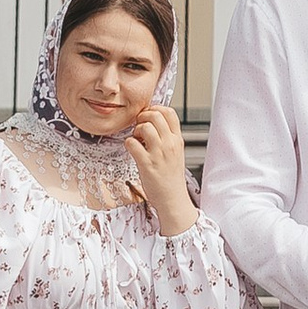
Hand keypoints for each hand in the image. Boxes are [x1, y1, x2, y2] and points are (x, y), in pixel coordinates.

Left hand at [125, 99, 195, 229]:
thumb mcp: (176, 153)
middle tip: (139, 126)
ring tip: (137, 140)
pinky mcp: (146, 164)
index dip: (156, 109)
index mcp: (178, 140)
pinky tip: (132, 150)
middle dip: (143, 117)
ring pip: (144, 126)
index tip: (149, 115)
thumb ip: (168, 138)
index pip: (170, 112)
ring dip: (136, 130)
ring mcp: (158, 153)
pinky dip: (129, 143)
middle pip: (156, 115)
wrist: (173, 199)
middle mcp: (170, 144)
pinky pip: (132, 143)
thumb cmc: (171, 178)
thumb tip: (154, 124)